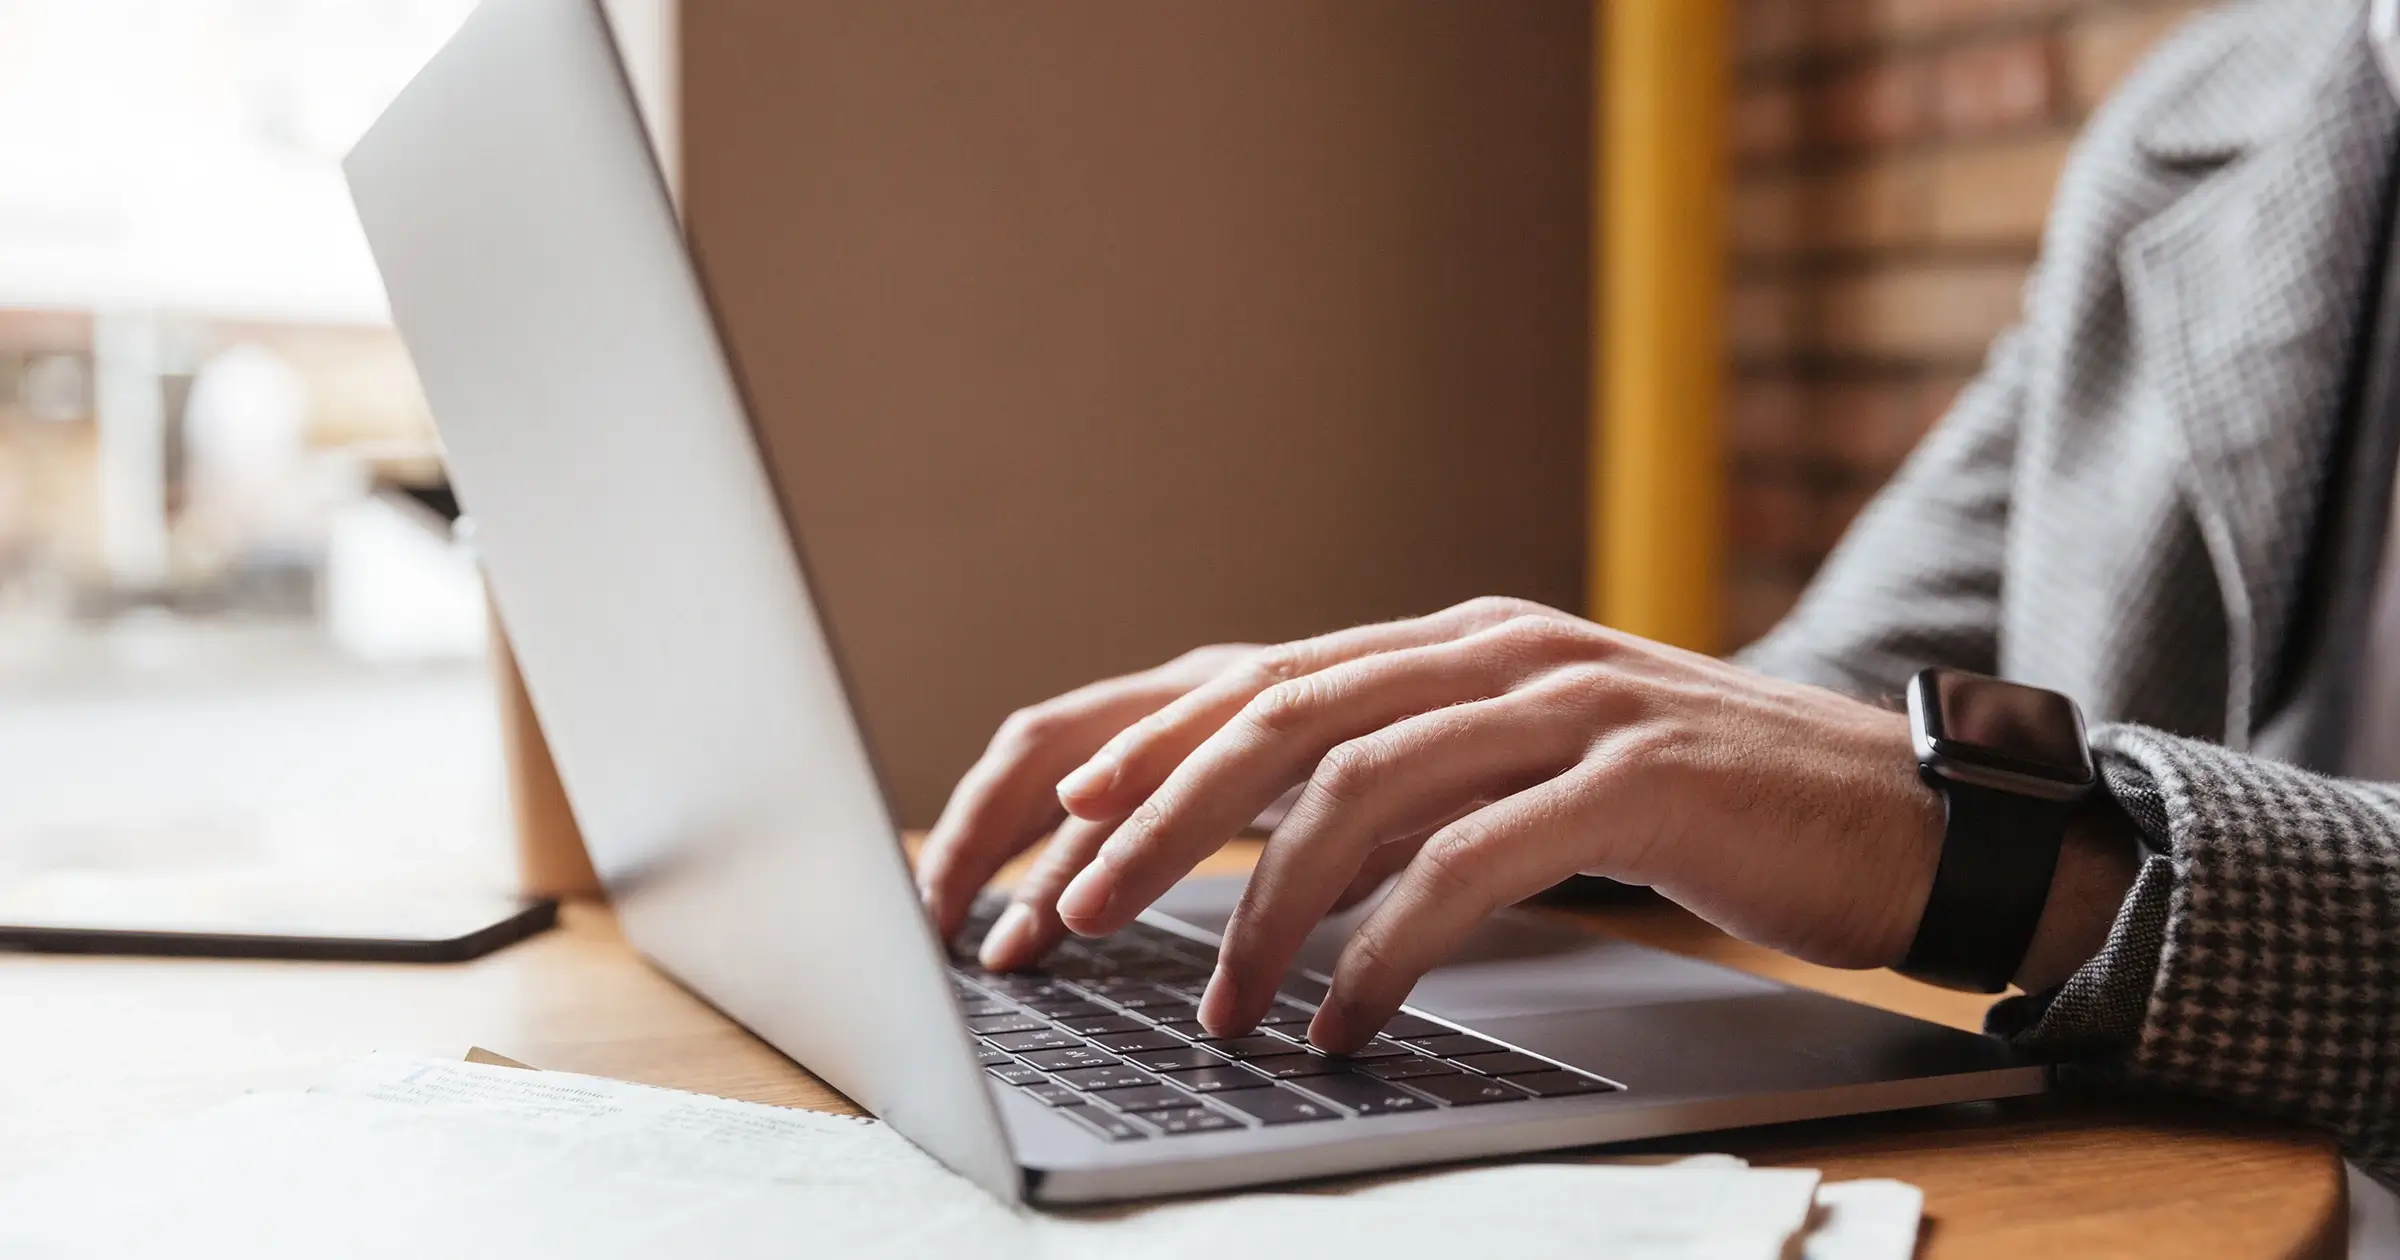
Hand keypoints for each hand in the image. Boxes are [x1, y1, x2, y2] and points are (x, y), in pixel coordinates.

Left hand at [964, 597, 1950, 1052]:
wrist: (1892, 806)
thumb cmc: (1685, 808)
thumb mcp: (1507, 781)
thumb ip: (1382, 793)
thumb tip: (1227, 848)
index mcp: (1431, 649)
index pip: (1228, 682)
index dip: (1106, 754)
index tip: (1007, 851)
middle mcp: (1478, 652)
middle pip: (1264, 715)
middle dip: (1140, 824)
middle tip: (1056, 926)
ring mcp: (1558, 701)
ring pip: (1355, 778)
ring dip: (1257, 904)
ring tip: (1210, 1009)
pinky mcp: (1634, 772)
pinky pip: (1475, 857)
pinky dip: (1389, 945)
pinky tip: (1340, 1019)